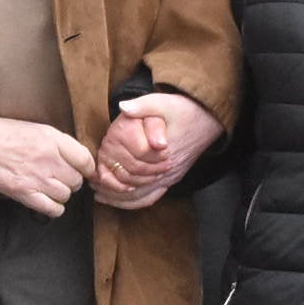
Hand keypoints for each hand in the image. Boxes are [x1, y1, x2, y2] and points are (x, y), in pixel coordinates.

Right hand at [0, 115, 94, 218]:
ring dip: (61, 193)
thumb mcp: (36, 128)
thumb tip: (77, 159)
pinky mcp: (24, 194)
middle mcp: (49, 159)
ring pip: (66, 195)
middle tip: (61, 177)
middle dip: (72, 180)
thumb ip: (58, 143)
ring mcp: (37, 178)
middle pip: (77, 180)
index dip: (87, 168)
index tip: (84, 170)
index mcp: (52, 139)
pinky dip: (54, 208)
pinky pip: (53, 209)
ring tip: (50, 187)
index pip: (86, 159)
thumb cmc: (2, 133)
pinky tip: (47, 201)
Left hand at [93, 91, 226, 210]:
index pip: (132, 172)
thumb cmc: (187, 110)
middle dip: (112, 190)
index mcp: (163, 154)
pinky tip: (124, 199)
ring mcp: (171, 176)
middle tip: (93, 187)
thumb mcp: (165, 102)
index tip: (95, 174)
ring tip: (102, 197)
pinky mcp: (174, 177)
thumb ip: (144, 105)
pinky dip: (137, 202)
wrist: (210, 119)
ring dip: (121, 199)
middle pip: (135, 189)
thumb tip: (123, 107)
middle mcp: (168, 170)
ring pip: (143, 197)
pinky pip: (154, 196)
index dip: (113, 175)